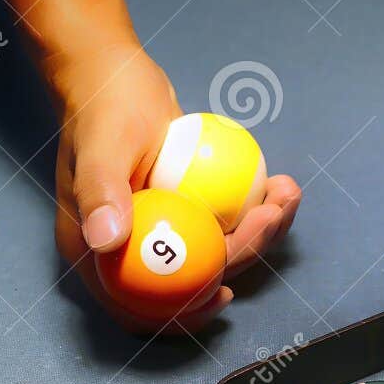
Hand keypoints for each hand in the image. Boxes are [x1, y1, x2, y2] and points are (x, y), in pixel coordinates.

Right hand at [49, 45, 300, 332]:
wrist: (111, 71)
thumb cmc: (102, 103)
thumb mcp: (101, 145)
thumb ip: (100, 192)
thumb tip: (107, 242)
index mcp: (98, 254)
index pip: (140, 305)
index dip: (183, 313)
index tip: (224, 291)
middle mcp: (129, 252)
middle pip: (192, 279)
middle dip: (242, 255)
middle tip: (272, 214)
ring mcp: (160, 232)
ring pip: (216, 251)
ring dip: (259, 232)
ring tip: (285, 194)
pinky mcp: (185, 211)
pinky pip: (223, 223)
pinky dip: (253, 210)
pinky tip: (276, 186)